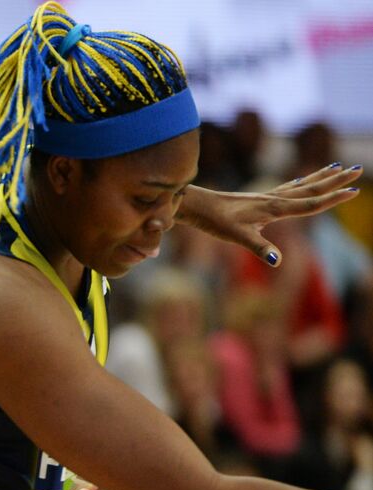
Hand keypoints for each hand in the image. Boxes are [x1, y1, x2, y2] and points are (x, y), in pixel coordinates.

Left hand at [177, 164, 362, 266]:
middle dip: (336, 180)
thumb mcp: (236, 238)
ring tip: (340, 165)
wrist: (197, 207)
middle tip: (359, 169)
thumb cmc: (215, 222)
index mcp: (274, 208)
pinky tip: (303, 179)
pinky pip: (287, 188)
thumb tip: (275, 261)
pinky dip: (301, 182)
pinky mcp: (258, 199)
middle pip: (312, 189)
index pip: (310, 204)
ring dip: (322, 177)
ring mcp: (266, 197)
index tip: (354, 191)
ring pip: (301, 185)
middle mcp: (274, 199)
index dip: (333, 199)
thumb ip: (258, 248)